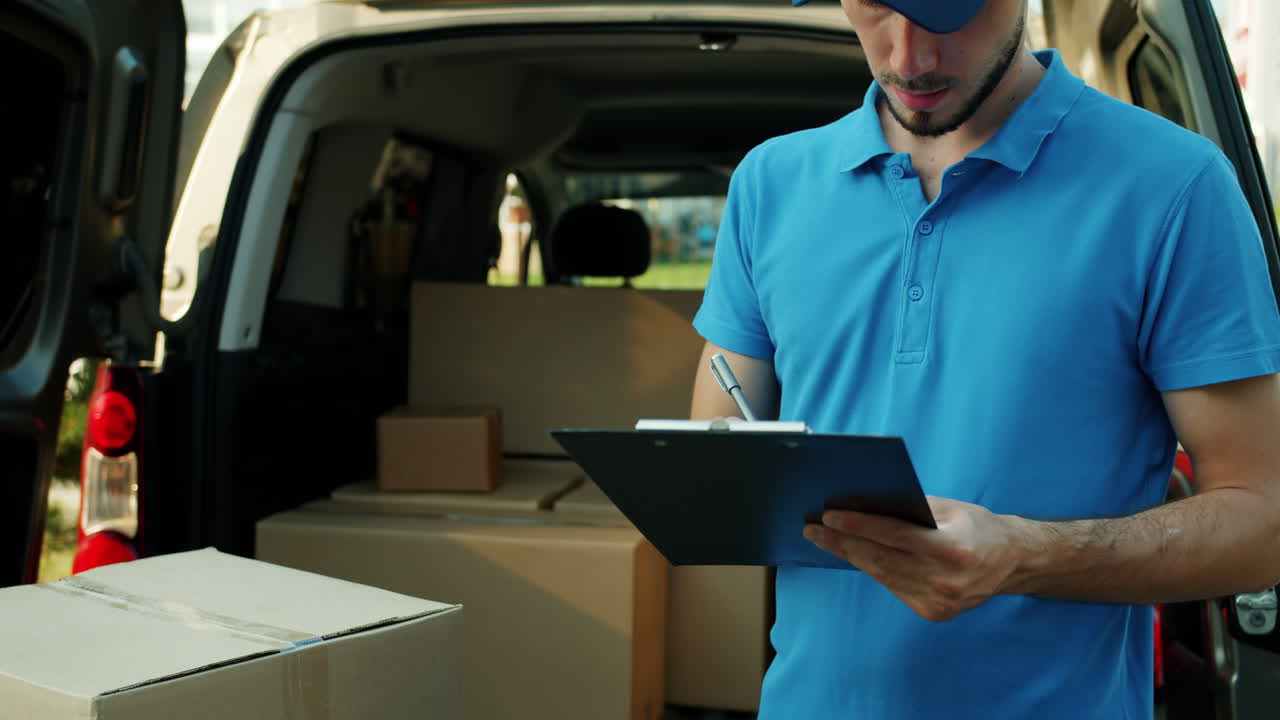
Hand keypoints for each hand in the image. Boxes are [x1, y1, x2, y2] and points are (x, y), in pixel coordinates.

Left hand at [802, 497, 1028, 621]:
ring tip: (825, 539)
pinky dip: (873, 569)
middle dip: (842, 543)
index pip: (895, 536)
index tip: (829, 516)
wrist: (1012, 562)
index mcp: (953, 549)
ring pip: (882, 575)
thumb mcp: (950, 508)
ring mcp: (939, 601)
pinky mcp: (933, 613)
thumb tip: (864, 503)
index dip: (859, 526)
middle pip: (881, 559)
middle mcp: (946, 580)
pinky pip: (893, 587)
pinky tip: (854, 554)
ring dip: (850, 556)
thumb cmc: (978, 526)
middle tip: (812, 529)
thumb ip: (911, 508)